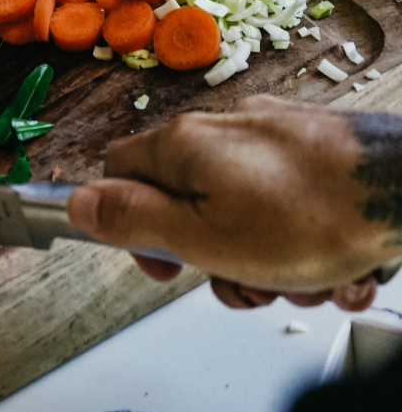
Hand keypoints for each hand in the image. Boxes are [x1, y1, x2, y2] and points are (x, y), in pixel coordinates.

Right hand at [66, 95, 401, 309]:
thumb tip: (78, 204)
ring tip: (303, 281)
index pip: (118, 172)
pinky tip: (334, 268)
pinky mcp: (319, 152)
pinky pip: (291, 207)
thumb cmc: (316, 216)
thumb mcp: (202, 238)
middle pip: (188, 201)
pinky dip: (307, 244)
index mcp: (185, 146)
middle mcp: (227, 131)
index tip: (164, 262)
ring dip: (267, 261)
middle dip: (214, 257)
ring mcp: (277, 138)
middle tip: (242, 280)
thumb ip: (133, 221)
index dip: (130, 224)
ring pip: (243, 211)